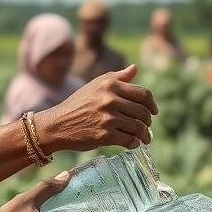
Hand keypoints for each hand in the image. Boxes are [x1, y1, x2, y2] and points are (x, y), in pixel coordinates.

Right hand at [36, 65, 157, 151]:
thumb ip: (118, 77)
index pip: (144, 94)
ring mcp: (107, 118)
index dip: (152, 104)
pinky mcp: (104, 135)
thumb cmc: (78, 103)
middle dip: (148, 121)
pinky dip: (134, 143)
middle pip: (143, 112)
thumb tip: (135, 68)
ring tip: (144, 138)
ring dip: (144, 135)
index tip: (154, 112)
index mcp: (111, 85)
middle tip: (147, 127)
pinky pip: (128, 140)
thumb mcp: (96, 85)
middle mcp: (110, 99)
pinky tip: (132, 143)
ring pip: (138, 127)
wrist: (57, 124)